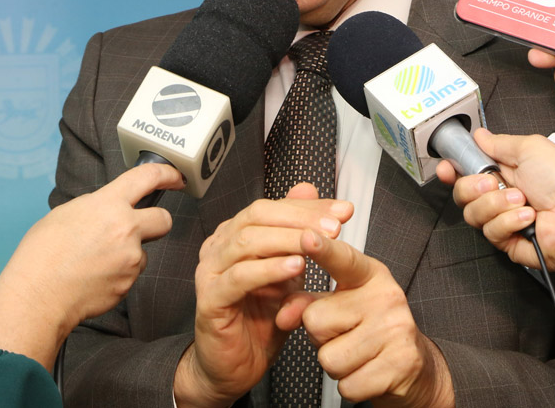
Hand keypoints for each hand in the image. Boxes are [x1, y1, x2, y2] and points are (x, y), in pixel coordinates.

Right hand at [0, 162, 183, 369]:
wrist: (38, 295)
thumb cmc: (42, 255)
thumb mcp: (66, 214)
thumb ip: (95, 207)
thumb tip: (107, 210)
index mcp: (108, 204)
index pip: (147, 178)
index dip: (166, 174)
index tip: (174, 177)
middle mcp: (126, 228)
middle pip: (164, 219)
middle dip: (157, 222)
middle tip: (141, 228)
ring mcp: (130, 257)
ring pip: (143, 251)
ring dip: (129, 254)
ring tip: (96, 262)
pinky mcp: (129, 282)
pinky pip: (131, 273)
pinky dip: (118, 274)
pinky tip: (94, 277)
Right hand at [174, 184, 352, 407]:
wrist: (235, 366)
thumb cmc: (260, 318)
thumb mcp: (289, 271)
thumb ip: (296, 232)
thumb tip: (309, 188)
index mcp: (235, 234)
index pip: (272, 207)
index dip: (309, 207)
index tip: (344, 211)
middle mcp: (218, 246)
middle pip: (257, 216)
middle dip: (300, 218)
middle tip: (334, 227)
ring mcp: (210, 271)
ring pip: (246, 241)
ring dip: (286, 240)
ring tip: (318, 245)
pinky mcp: (210, 299)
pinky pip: (239, 277)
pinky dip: (268, 269)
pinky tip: (295, 268)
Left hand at [279, 233, 453, 407]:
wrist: (413, 368)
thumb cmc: (370, 330)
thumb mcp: (340, 306)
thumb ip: (305, 302)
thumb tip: (283, 316)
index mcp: (370, 275)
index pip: (342, 259)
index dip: (323, 249)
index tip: (307, 236)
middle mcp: (385, 296)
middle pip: (315, 320)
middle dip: (321, 337)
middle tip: (345, 335)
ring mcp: (395, 329)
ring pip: (328, 357)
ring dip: (335, 364)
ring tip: (356, 354)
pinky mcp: (401, 363)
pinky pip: (347, 384)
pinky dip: (351, 386)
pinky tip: (367, 372)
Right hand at [436, 129, 554, 271]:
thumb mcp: (531, 148)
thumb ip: (498, 142)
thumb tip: (480, 135)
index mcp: (505, 169)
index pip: (466, 168)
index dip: (451, 168)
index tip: (446, 168)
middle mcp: (500, 193)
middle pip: (461, 191)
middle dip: (473, 186)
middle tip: (494, 182)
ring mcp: (502, 217)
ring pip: (472, 212)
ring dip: (496, 204)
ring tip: (521, 200)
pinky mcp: (505, 239)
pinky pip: (489, 230)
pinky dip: (509, 221)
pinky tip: (527, 218)